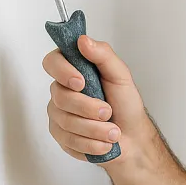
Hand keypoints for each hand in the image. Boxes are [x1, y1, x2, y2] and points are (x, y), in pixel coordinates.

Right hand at [43, 35, 149, 166]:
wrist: (133, 137)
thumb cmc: (126, 104)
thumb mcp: (121, 76)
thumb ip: (103, 55)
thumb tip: (83, 40)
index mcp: (74, 70)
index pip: (52, 62)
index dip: (62, 71)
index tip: (81, 82)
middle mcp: (61, 91)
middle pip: (59, 96)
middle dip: (87, 107)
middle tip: (108, 112)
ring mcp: (58, 114)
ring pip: (65, 121)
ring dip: (94, 129)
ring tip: (113, 132)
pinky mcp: (61, 136)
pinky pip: (68, 140)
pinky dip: (91, 144)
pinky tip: (104, 143)